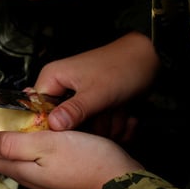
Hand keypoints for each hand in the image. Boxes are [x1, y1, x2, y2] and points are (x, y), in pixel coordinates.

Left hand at [0, 105, 143, 188]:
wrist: (125, 187)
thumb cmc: (88, 164)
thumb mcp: (46, 146)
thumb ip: (13, 144)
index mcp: (17, 168)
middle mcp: (26, 173)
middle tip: (11, 104)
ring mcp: (42, 172)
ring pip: (18, 146)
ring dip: (18, 125)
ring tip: (32, 107)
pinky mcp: (59, 169)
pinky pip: (38, 148)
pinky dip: (38, 131)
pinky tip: (51, 119)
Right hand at [32, 33, 159, 130]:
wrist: (151, 59)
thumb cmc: (122, 67)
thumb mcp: (97, 92)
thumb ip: (74, 110)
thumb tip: (53, 125)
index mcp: (53, 78)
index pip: (38, 110)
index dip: (54, 124)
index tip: (74, 129)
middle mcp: (62, 88)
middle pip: (64, 124)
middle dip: (90, 126)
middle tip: (105, 115)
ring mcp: (79, 99)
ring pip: (84, 128)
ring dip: (106, 126)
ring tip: (118, 111)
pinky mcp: (94, 106)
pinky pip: (99, 126)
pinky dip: (115, 125)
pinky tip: (126, 116)